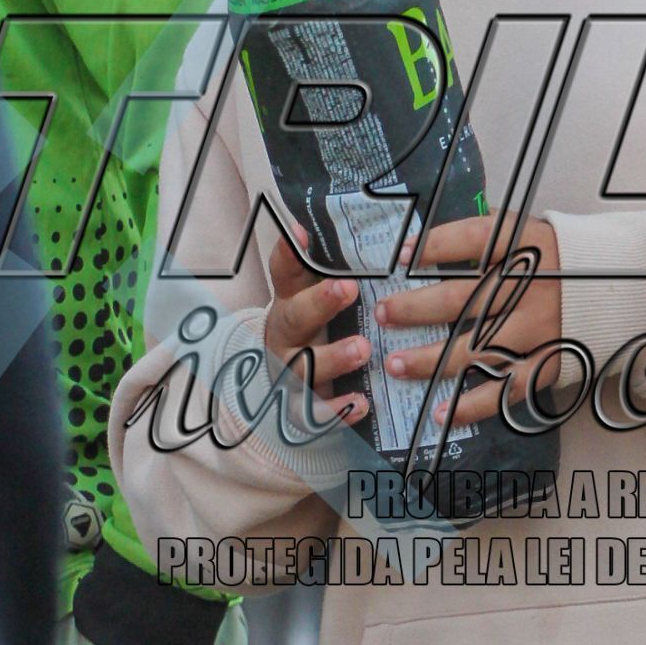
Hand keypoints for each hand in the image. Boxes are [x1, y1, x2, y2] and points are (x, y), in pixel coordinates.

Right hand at [263, 225, 370, 426]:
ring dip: (333, 358)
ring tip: (362, 349)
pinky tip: (361, 403)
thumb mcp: (316, 301)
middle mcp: (286, 336)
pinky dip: (337, 410)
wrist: (283, 386)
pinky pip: (315, 413)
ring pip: (304, 367)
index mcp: (291, 302)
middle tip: (346, 288)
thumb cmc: (315, 332)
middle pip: (295, 318)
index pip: (285, 273)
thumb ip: (330, 273)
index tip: (299, 231)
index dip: (289, 253)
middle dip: (319, 303)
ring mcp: (290, 374)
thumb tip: (341, 231)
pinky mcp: (301, 410)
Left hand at [375, 213, 562, 426]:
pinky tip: (440, 411)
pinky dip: (472, 404)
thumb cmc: (562, 262)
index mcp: (528, 247)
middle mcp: (533, 288)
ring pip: (476, 349)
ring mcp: (540, 329)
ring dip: (430, 360)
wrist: (624, 291)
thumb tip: (427, 239)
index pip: (476, 238)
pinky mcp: (549, 364)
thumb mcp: (532, 234)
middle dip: (417, 308)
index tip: (400, 256)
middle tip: (383, 315)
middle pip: (465, 298)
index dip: (436, 245)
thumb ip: (489, 232)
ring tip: (395, 364)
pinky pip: (506, 388)